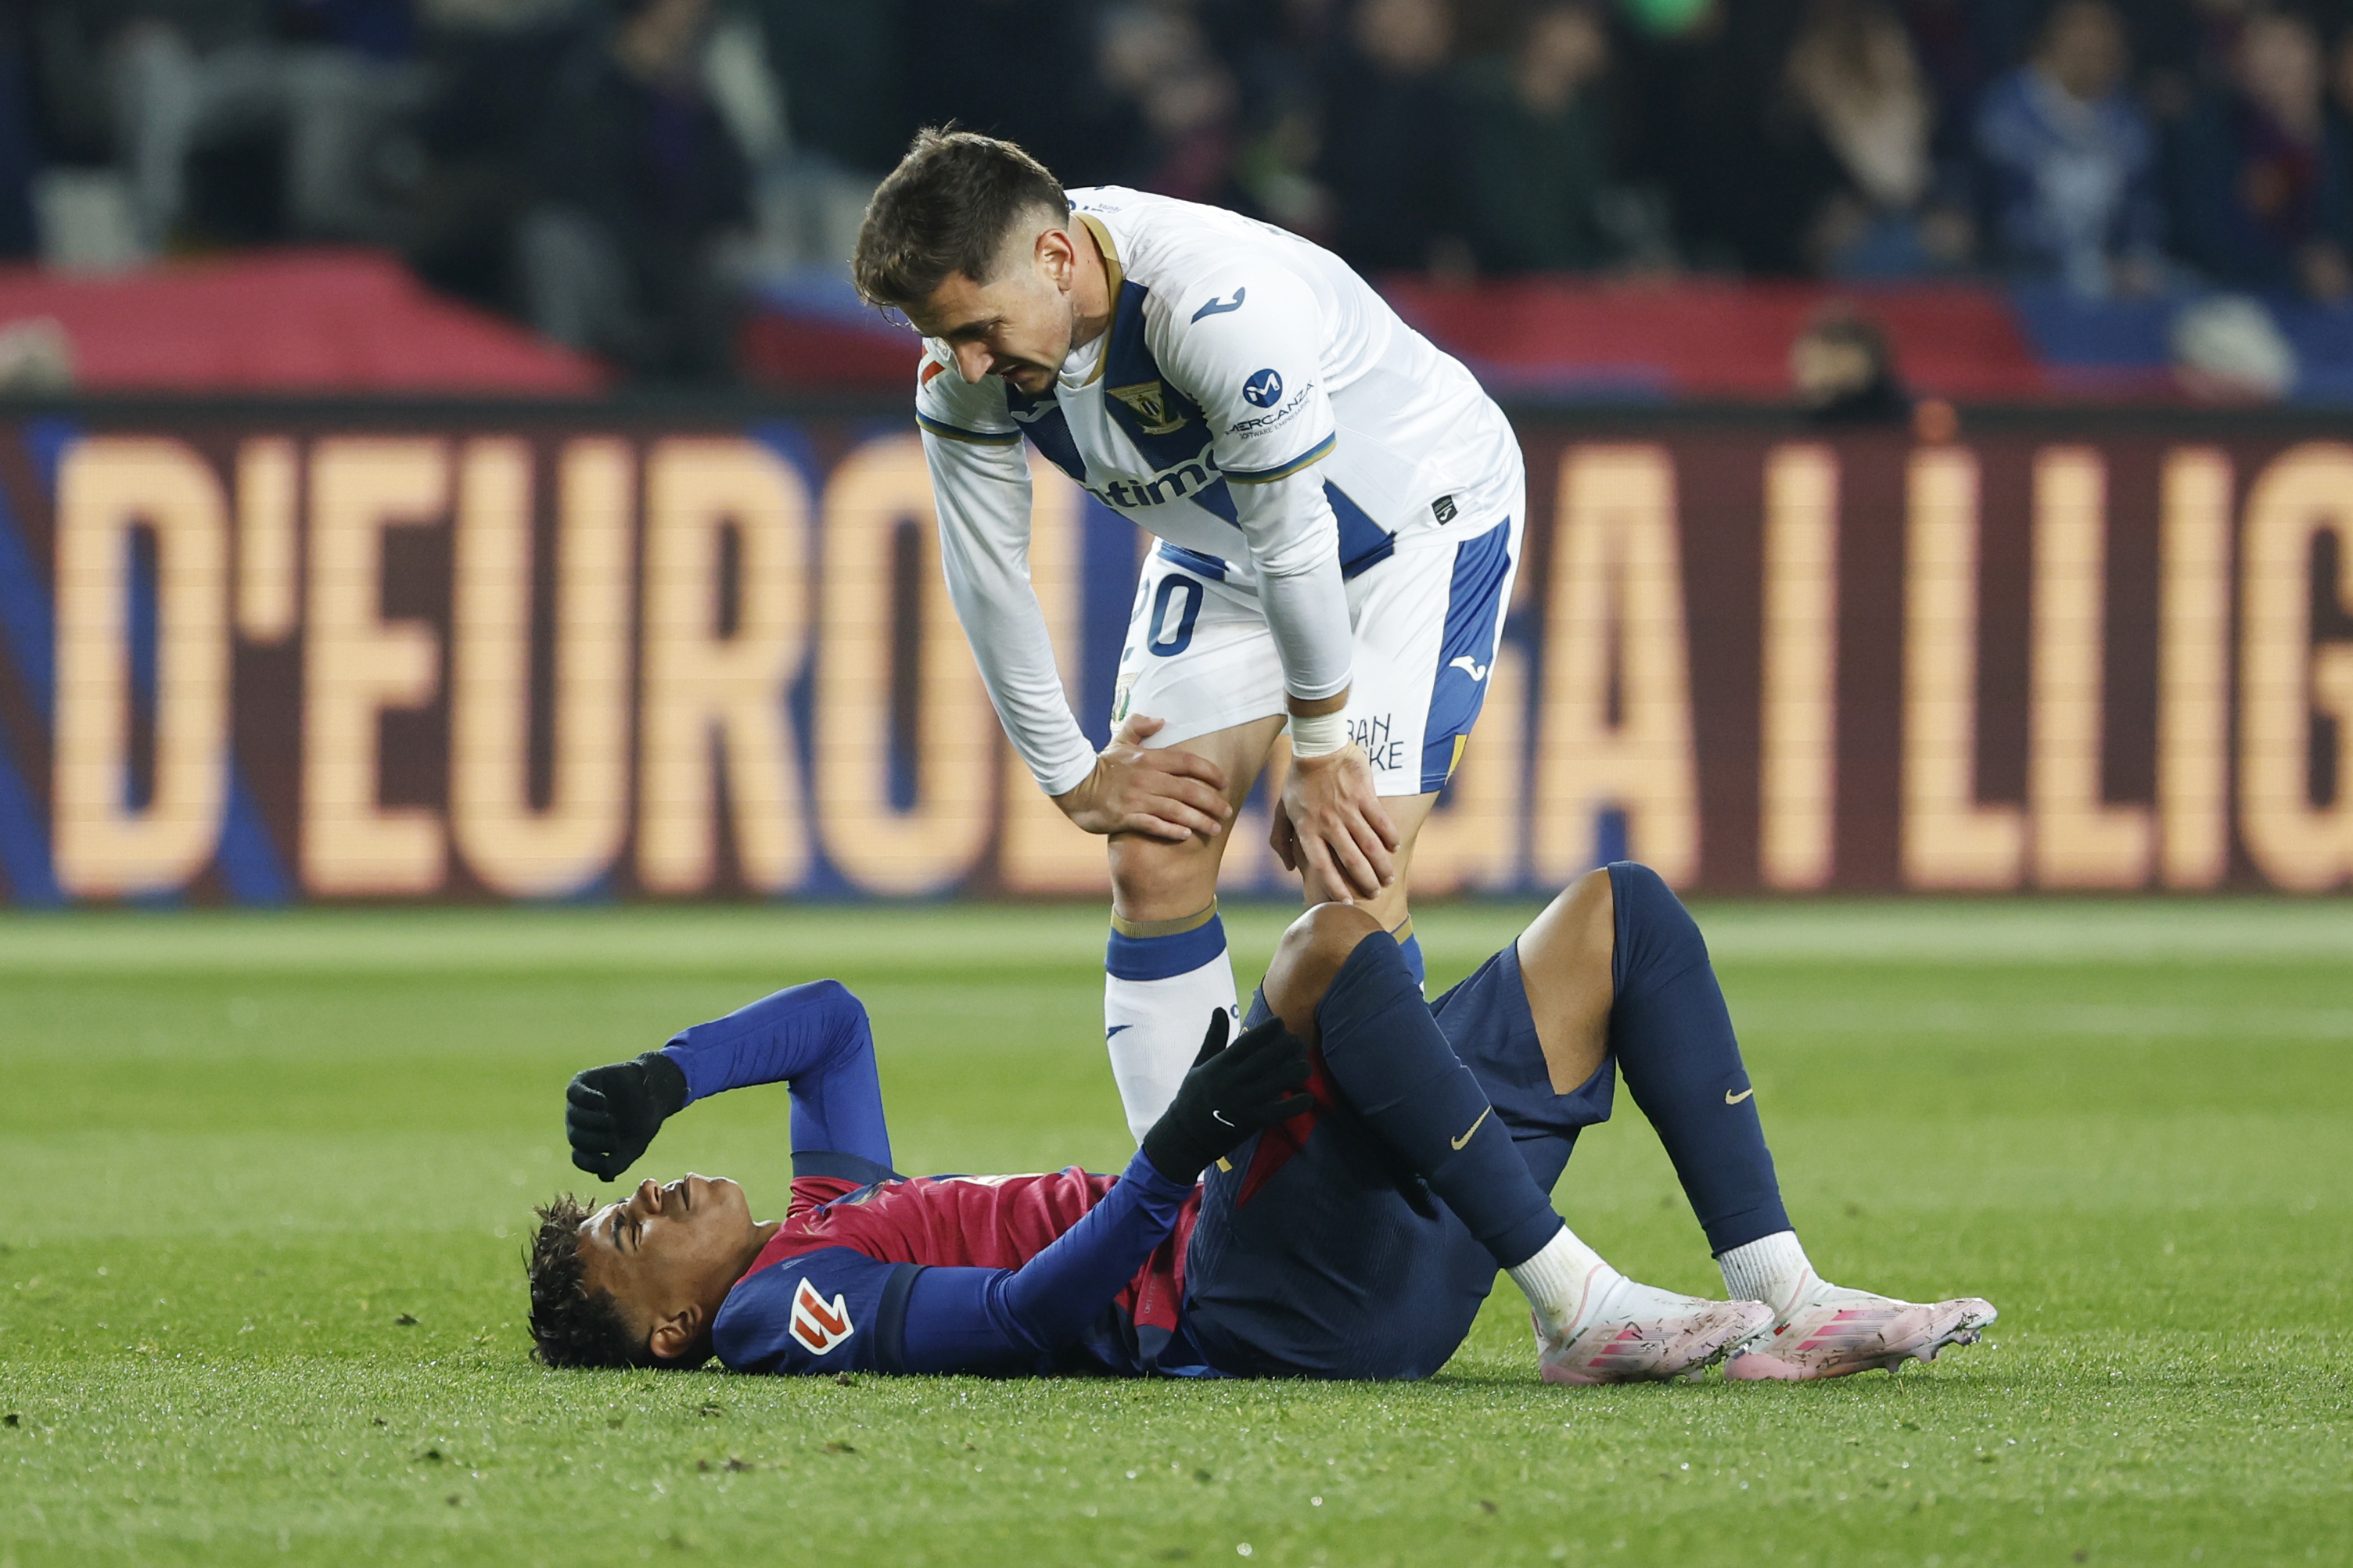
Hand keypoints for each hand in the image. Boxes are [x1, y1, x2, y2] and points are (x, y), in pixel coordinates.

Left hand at [565, 1052, 688, 1180]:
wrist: (654, 1092)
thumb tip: (603, 1175)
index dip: (593, 1161)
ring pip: (574, 1118)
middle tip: (615, 1140)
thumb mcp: (633, 1147)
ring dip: (593, 1123)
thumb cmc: (642, 1121)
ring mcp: (579, 1103)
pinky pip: (575, 1093)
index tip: (614, 1155)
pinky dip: (587, 1101)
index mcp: (589, 1142)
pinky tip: (604, 1103)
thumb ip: (617, 1163)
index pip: (579, 1158)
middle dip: (596, 1143)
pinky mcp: (583, 1081)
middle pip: (576, 1138)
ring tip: (611, 1121)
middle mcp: (580, 1123)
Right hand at [1052, 713, 1231, 840]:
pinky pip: (1155, 825)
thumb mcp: (1119, 741)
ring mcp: (1137, 799)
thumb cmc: (1101, 765)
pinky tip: (1186, 835)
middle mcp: (1147, 778)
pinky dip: (1172, 831)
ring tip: (1215, 828)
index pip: (1188, 762)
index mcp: (1149, 759)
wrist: (1074, 786)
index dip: (1210, 772)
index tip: (1224, 782)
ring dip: (1199, 820)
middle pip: (1189, 790)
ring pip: (1176, 810)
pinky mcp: (1126, 817)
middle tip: (1227, 811)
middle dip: (1212, 802)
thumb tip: (1161, 720)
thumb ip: (1139, 726)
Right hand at [1140, 1011, 1313, 1181]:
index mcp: (1218, 1066)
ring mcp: (1240, 1103)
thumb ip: (1214, 1038)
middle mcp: (1230, 1082)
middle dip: (1286, 1048)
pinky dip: (1294, 1105)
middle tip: (1300, 1041)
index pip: (1246, 1043)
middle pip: (1264, 1060)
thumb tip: (1219, 1008)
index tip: (1281, 1022)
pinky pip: (1277, 1113)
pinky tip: (1307, 1098)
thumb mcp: (1200, 1064)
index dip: (1265, 1031)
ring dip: (1294, 1073)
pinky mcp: (1249, 1123)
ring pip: (1275, 1084)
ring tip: (1306, 1066)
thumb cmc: (1194, 1096)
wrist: (1186, 1136)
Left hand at [1275, 743, 1397, 903]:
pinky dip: (1389, 836)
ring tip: (1388, 877)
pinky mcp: (1364, 795)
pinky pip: (1380, 820)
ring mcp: (1347, 809)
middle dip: (1365, 880)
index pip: (1322, 866)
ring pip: (1369, 844)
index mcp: (1307, 828)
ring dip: (1380, 864)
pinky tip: (1395, 846)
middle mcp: (1328, 823)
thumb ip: (1280, 839)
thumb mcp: (1281, 810)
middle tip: (1375, 892)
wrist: (1317, 746)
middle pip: (1350, 859)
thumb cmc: (1298, 781)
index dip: (1334, 886)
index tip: (1345, 903)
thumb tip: (1289, 867)